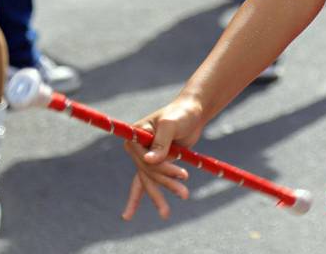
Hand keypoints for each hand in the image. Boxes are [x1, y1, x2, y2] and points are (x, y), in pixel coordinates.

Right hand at [122, 95, 204, 220]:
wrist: (192, 112)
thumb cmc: (181, 113)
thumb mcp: (172, 124)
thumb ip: (161, 142)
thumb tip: (148, 161)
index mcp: (135, 136)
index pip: (145, 161)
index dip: (162, 169)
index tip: (183, 175)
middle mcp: (136, 148)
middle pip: (148, 173)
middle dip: (166, 183)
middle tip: (185, 193)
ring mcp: (145, 157)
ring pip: (150, 181)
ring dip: (161, 194)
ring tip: (171, 210)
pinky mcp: (155, 163)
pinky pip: (147, 182)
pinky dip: (149, 195)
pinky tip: (133, 214)